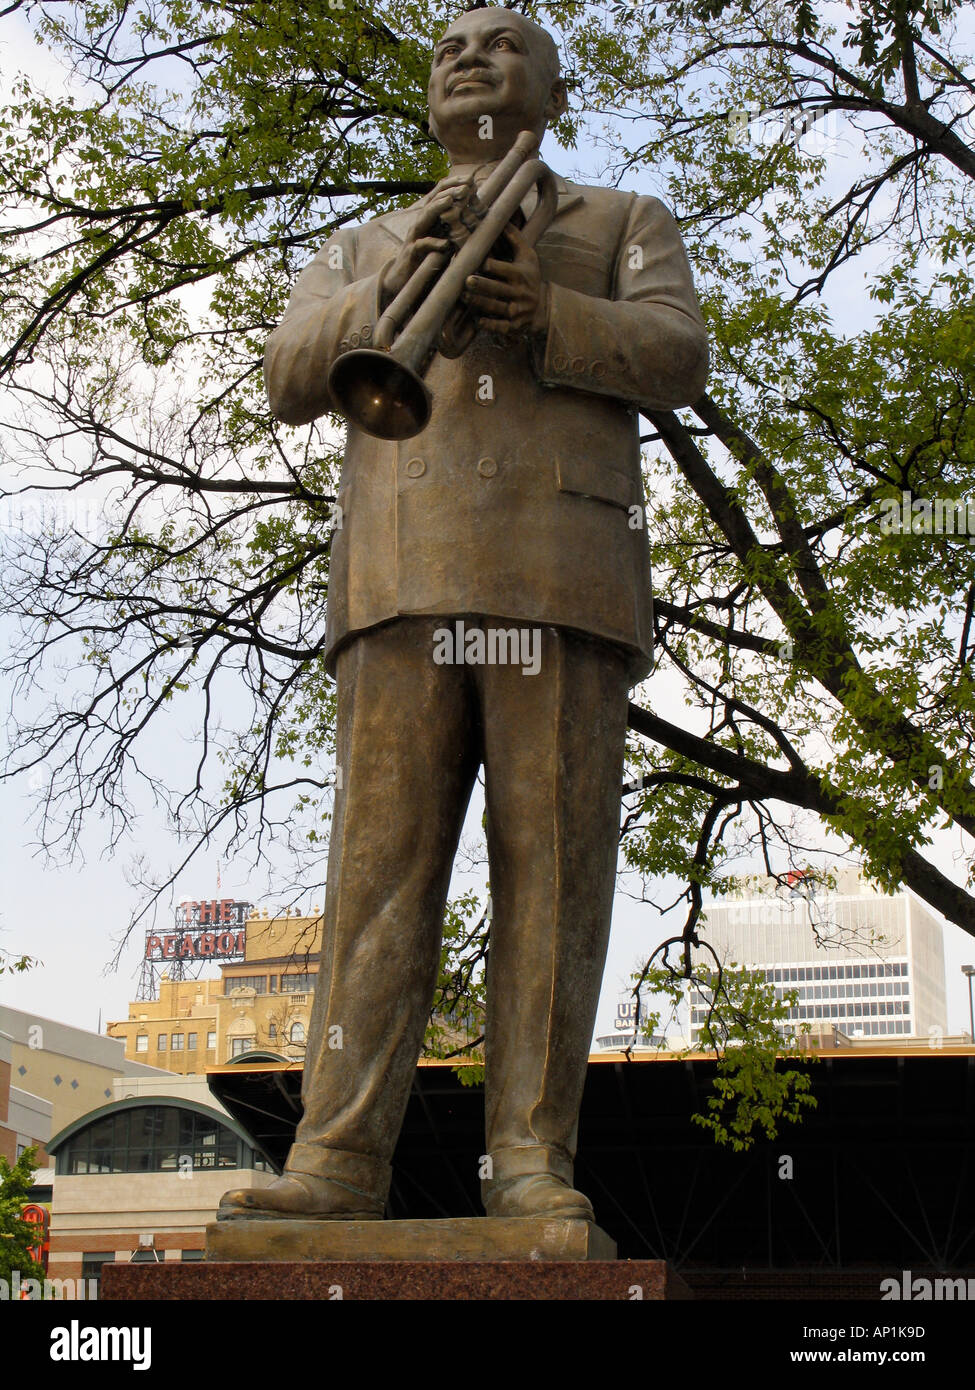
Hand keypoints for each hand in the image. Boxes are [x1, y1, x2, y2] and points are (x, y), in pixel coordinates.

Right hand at [379, 173, 474, 306]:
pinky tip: (446, 244)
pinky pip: (422, 246)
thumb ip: (453, 229)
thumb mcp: (443, 240)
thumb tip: (476, 218)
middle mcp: (421, 223)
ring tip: (453, 201)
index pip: (440, 194)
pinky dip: (434, 244)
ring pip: (425, 217)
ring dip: (439, 208)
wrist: (402, 281)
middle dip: (450, 191)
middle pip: (433, 200)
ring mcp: (415, 237)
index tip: (472, 181)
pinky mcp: (412, 254)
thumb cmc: (426, 261)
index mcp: (430, 218)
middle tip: (467, 186)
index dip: (455, 184)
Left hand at [462, 222, 549, 335]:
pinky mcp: (514, 326)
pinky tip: (477, 321)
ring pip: (497, 307)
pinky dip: (490, 325)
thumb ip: (515, 238)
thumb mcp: (528, 256)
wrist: (544, 307)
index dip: (491, 266)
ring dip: (480, 303)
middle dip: (483, 285)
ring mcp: (517, 311)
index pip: (504, 269)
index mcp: (521, 274)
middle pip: (499, 289)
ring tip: (464, 297)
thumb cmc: (530, 276)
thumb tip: (501, 217)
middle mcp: (520, 293)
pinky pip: (501, 327)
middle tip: (468, 281)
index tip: (478, 262)